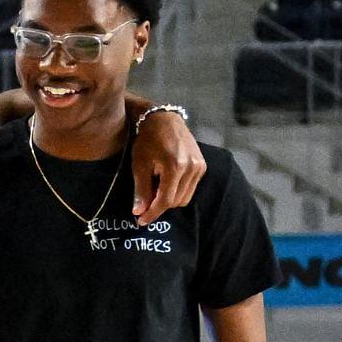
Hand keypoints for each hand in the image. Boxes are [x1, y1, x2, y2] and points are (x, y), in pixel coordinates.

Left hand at [131, 110, 204, 225]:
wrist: (164, 120)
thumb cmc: (148, 141)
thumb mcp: (139, 165)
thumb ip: (141, 190)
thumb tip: (139, 212)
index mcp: (175, 166)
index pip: (165, 200)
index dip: (152, 213)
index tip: (141, 221)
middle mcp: (191, 167)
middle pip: (175, 201)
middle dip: (159, 206)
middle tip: (144, 202)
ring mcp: (199, 166)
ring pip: (184, 198)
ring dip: (169, 199)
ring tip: (155, 189)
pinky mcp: (202, 166)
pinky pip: (190, 189)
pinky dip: (177, 191)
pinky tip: (166, 183)